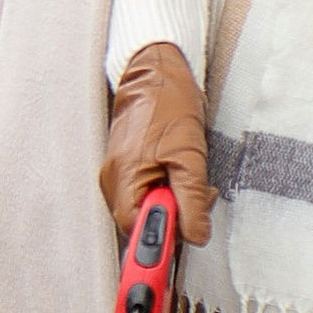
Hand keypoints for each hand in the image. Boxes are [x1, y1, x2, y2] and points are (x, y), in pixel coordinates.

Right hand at [100, 41, 212, 245]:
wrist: (156, 74)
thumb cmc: (169, 107)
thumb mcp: (190, 158)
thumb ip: (192, 202)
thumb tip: (196, 236)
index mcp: (123, 181)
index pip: (138, 233)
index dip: (165, 238)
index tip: (188, 234)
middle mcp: (112, 183)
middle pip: (141, 225)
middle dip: (174, 218)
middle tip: (199, 197)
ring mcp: (116, 176)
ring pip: (145, 210)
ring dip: (172, 204)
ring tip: (189, 178)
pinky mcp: (124, 169)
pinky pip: (143, 194)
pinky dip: (165, 191)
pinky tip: (177, 174)